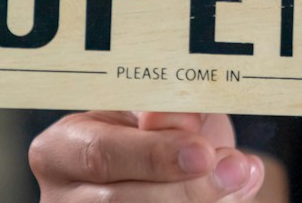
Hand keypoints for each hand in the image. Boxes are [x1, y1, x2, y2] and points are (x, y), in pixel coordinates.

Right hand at [30, 110, 267, 201]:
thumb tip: (181, 122)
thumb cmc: (149, 130)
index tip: (203, 151)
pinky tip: (235, 196)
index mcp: (59, 150)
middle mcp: (63, 198)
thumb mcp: (150, 107)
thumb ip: (165, 108)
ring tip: (241, 177)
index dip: (153, 156)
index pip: (101, 154)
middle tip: (235, 168)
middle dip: (187, 188)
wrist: (155, 164)